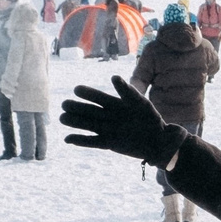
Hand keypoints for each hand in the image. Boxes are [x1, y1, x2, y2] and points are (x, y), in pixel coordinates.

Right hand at [59, 76, 180, 164]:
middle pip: (89, 111)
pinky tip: (68, 139)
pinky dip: (81, 141)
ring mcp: (107, 130)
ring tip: (62, 119)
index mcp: (116, 104)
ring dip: (75, 122)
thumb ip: (128, 92)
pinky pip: (92, 142)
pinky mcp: (108, 143)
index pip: (99, 97)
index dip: (88, 94)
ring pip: (87, 125)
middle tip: (64, 104)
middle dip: (76, 107)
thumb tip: (113, 78)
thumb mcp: (141, 103)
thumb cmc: (151, 118)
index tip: (77, 89)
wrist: (158, 141)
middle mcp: (108, 116)